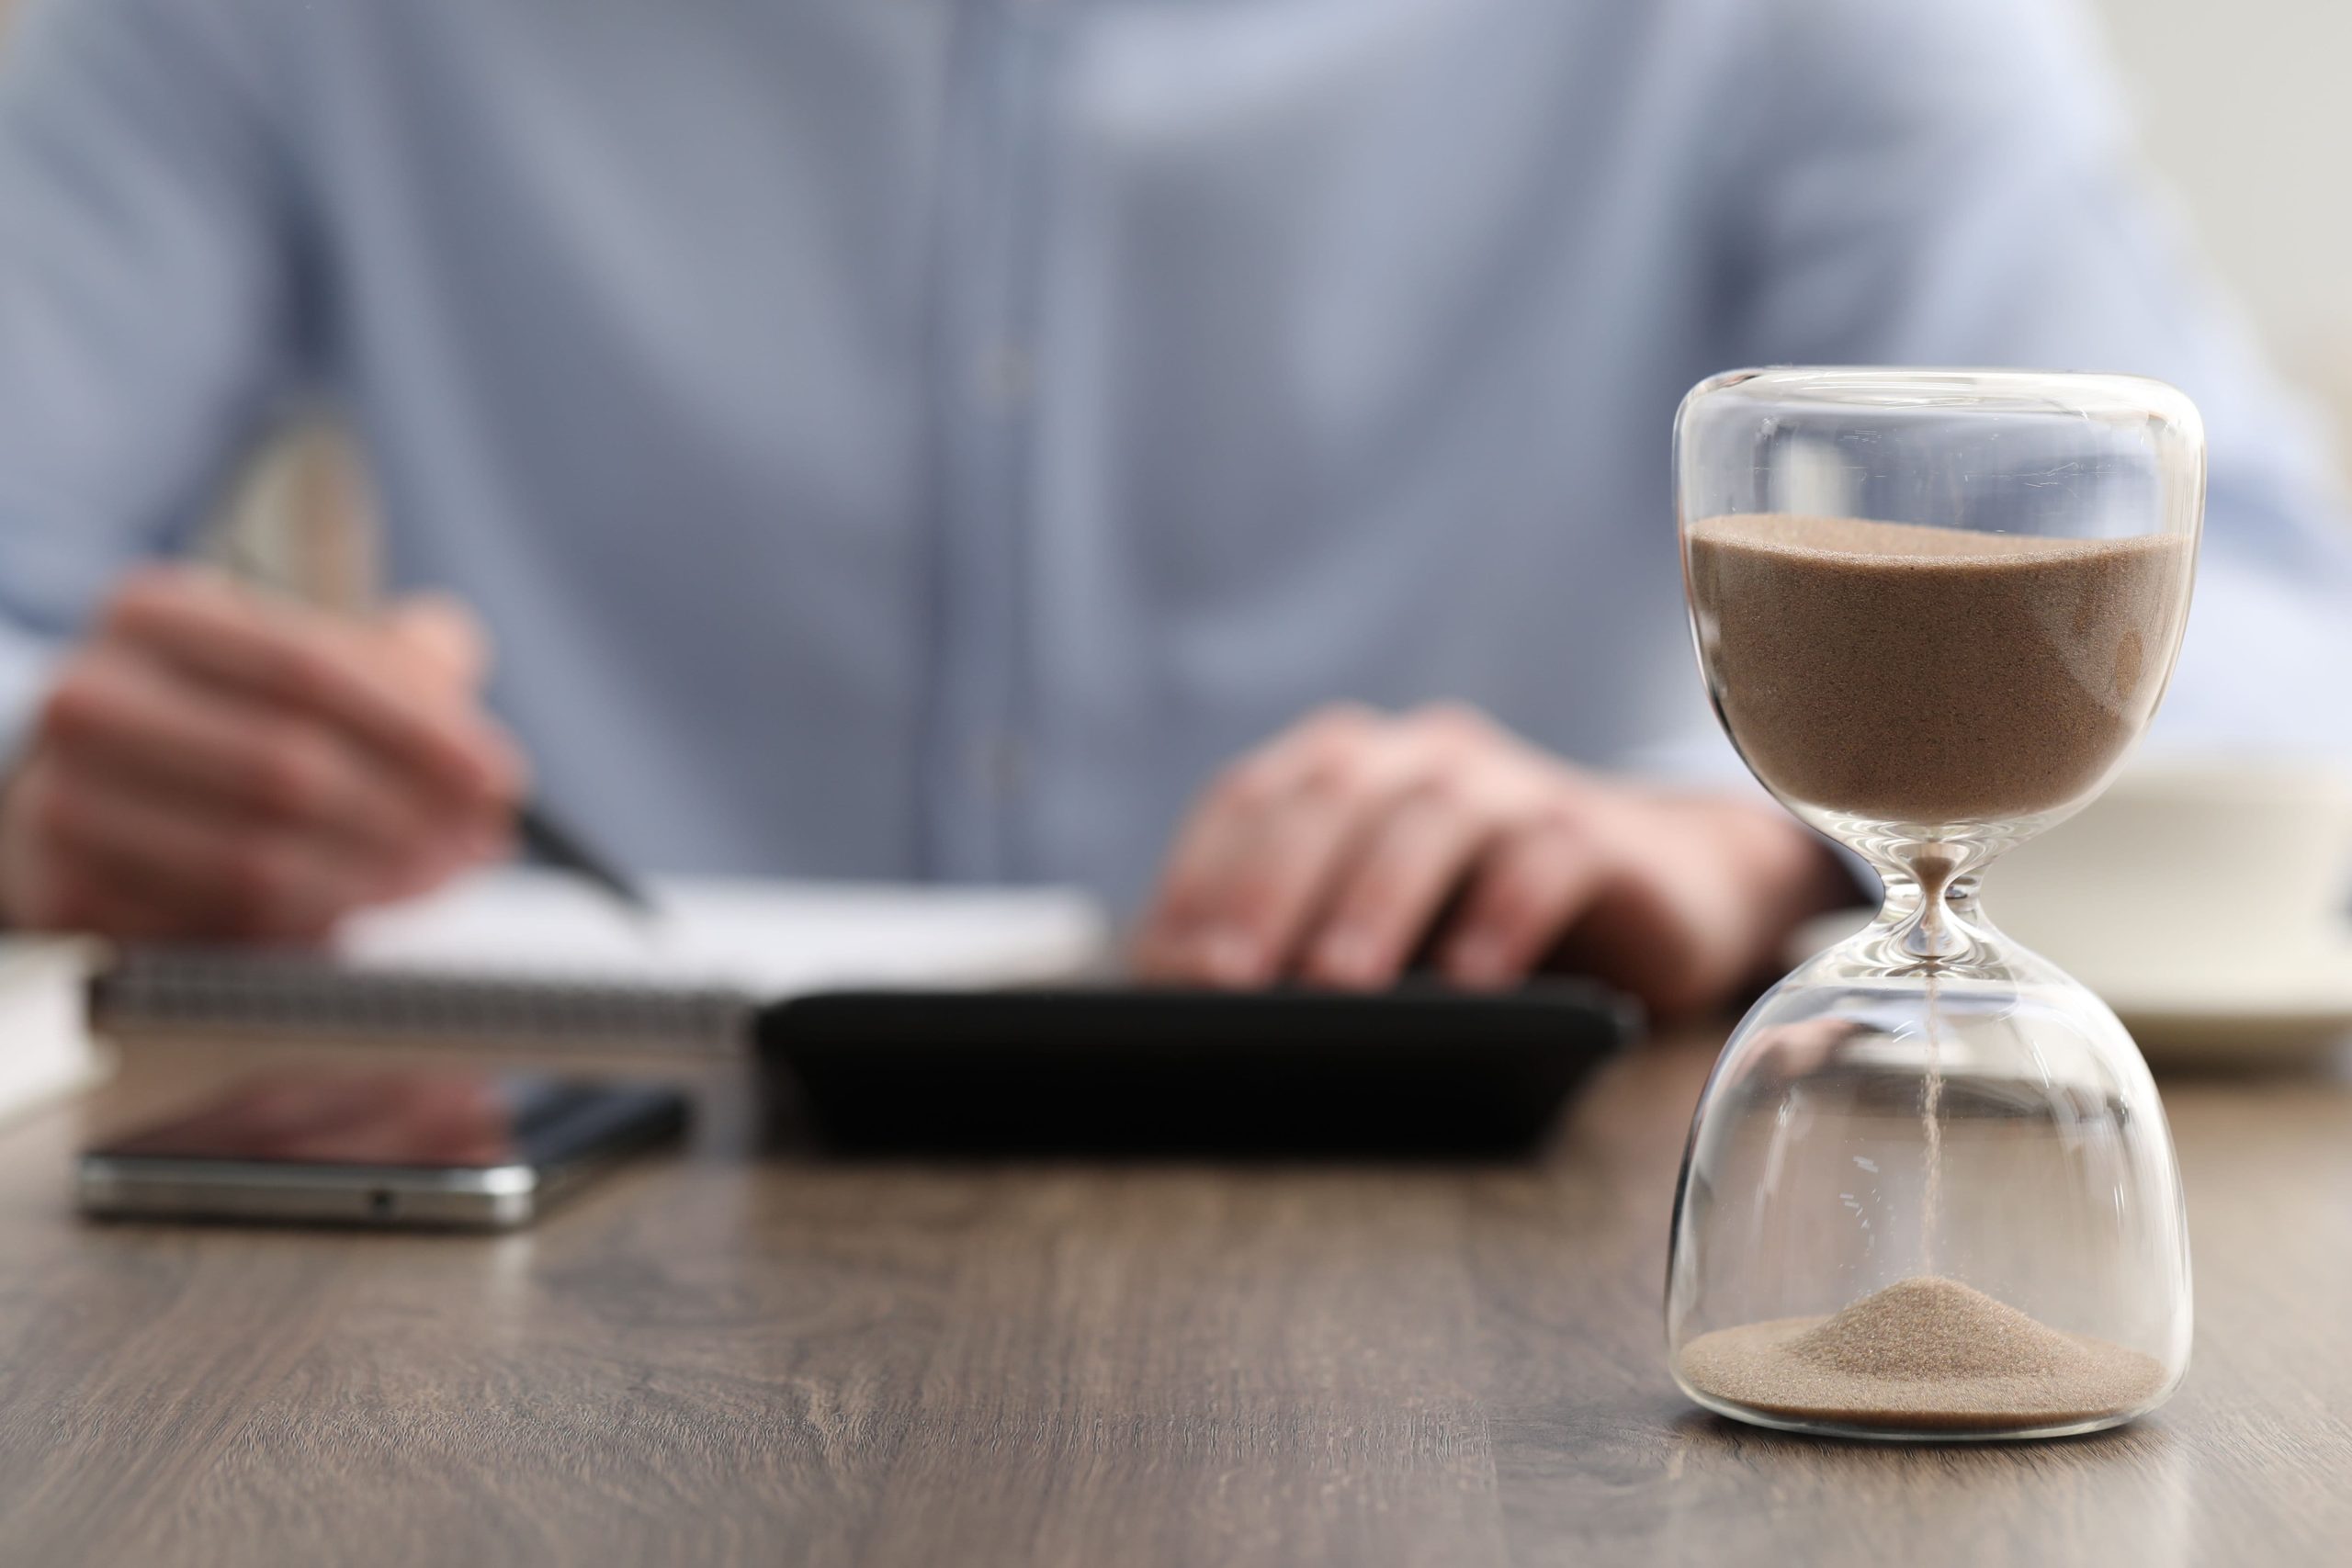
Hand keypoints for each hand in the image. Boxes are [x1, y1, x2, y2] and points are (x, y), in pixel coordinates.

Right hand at [0, 567, 524, 940]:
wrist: (102, 789)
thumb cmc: (231, 714)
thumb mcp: (307, 658)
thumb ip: (397, 652)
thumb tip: (455, 652)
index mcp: (155, 612)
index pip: (312, 669)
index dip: (423, 731)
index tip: (501, 779)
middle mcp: (91, 697)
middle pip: (289, 770)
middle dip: (410, 816)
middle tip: (480, 843)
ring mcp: (63, 800)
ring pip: (257, 861)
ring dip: (375, 881)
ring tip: (438, 876)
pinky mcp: (68, 896)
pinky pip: (219, 927)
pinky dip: (308, 928)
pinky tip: (360, 911)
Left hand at [1133, 704, 1852, 1017]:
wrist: (1665, 888)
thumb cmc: (1480, 918)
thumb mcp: (1376, 930)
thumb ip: (1291, 945)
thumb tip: (1188, 1016)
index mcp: (1342, 767)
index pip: (1250, 801)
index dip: (1202, 877)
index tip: (1166, 966)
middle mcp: (1418, 756)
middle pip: (1331, 798)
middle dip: (1269, 890)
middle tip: (1228, 983)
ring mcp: (1511, 785)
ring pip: (1431, 819)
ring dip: (1375, 901)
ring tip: (1338, 988)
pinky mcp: (1598, 833)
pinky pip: (1547, 856)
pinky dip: (1504, 916)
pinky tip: (1476, 983)